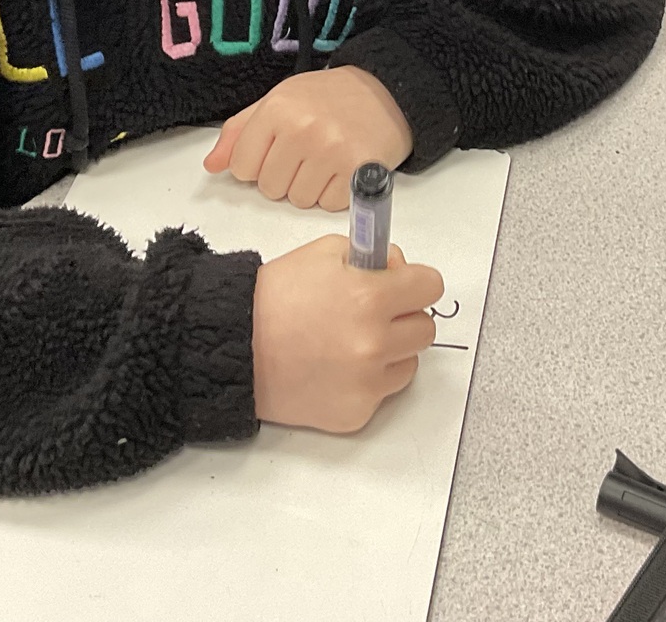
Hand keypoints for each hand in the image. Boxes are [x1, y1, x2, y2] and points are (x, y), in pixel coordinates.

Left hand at [204, 66, 413, 209]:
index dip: (257, 164)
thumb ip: (240, 131)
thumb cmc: (328, 98)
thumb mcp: (279, 100)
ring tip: (326, 160)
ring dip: (310, 187)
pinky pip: (329, 205)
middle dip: (285, 177)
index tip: (277, 150)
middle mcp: (302, 129)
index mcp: (276, 109)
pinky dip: (334, 194)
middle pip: (270, 188)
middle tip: (306, 153)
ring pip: (299, 200)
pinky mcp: (358, 171)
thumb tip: (211, 165)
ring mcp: (332, 151)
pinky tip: (343, 169)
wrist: (388, 91)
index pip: (242, 167)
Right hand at [253, 235, 442, 431]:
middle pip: (425, 328)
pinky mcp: (356, 413)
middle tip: (372, 314)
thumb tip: (400, 269)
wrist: (233, 348)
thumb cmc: (273, 300)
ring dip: (390, 351)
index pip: (431, 287)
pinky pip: (383, 392)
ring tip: (349, 342)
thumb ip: (373, 256)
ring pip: (409, 362)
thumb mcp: (324, 253)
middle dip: (403, 316)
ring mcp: (366, 383)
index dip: (415, 282)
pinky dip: (367, 380)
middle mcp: (374, 343)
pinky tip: (336, 367)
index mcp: (370, 298)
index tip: (403, 285)